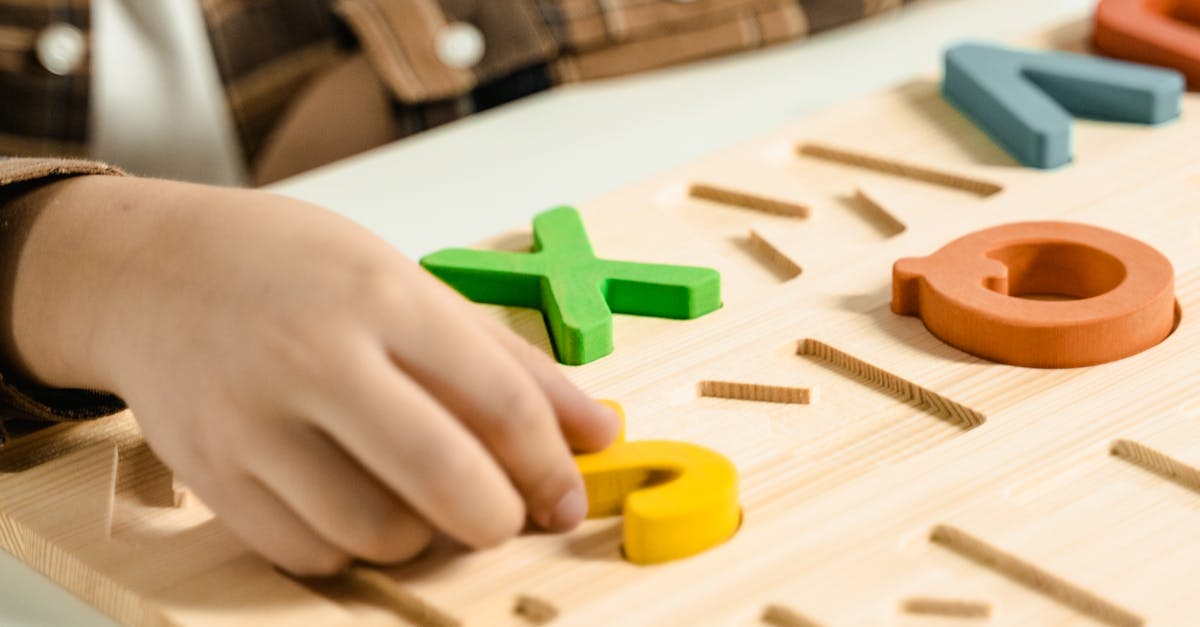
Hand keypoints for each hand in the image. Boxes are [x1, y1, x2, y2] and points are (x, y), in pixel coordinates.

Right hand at [4, 175, 618, 575]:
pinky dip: (351, 547)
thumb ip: (509, 362)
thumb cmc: (298, 272)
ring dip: (423, 537)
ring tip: (418, 498)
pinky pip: (308, 554)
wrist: (154, 272)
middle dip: (498, 519)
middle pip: (443, 477)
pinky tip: (356, 503)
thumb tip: (598, 431)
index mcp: (384, 298)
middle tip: (506, 516)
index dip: (551, 466)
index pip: (500, 402)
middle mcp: (317, 357)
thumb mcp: (411, 287)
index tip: (566, 496)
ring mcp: (253, 420)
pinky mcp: (210, 474)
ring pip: (376, 532)